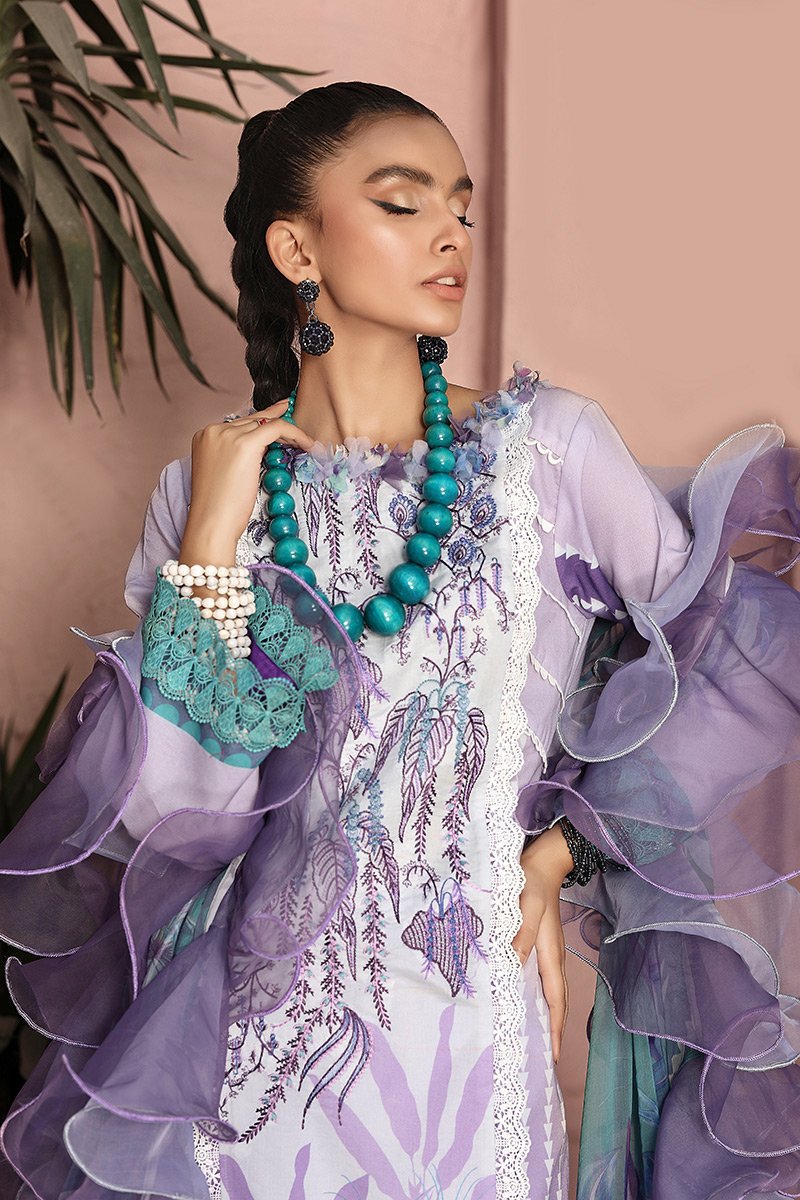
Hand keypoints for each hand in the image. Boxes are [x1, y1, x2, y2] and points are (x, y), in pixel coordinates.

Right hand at [180, 399, 314, 564]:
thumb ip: (235, 455)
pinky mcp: (246, 444)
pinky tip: (308, 444)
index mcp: (204, 436)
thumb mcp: (223, 472)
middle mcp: (214, 430)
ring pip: (267, 422)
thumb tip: (260, 447)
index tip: (279, 419)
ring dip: (288, 432)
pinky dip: (296, 434)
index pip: (240, 424)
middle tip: (297, 429)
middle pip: (253, 420)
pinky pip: (277, 428)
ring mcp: (228, 434)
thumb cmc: (217, 508)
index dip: (262, 424)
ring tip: (305, 442)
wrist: (211, 523)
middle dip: (277, 426)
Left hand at [512, 826, 572, 1063]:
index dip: (556, 1028)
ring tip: (540, 1039)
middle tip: (547, 1058)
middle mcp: (552, 958)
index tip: (554, 1057)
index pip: (556, 999)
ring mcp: (548, 952)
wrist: (541, 864)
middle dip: (555, 1030)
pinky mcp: (541, 945)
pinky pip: (543, 979)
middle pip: (557, 1001)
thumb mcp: (524, 909)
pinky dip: (540, 997)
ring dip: (548, 1015)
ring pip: (551, 991)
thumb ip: (519, 937)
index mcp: (550, 954)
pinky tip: (528, 1001)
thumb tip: (511, 967)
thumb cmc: (530, 886)